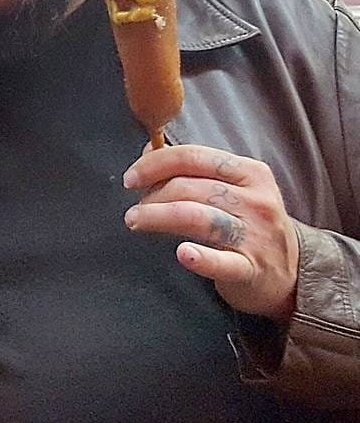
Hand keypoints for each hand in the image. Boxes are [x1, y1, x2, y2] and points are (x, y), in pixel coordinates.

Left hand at [123, 144, 299, 320]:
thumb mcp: (233, 188)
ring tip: (136, 222)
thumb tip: (148, 149)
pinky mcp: (252, 268)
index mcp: (250, 172)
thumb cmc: (249, 224)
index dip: (154, 164)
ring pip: (198, 217)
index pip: (193, 156)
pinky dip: (202, 258)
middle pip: (190, 188)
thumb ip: (194, 168)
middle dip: (152, 196)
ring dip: (158, 217)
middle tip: (134, 210)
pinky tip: (183, 253)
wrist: (291, 273)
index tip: (131, 178)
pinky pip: (223, 261)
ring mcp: (255, 235)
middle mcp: (256, 200)